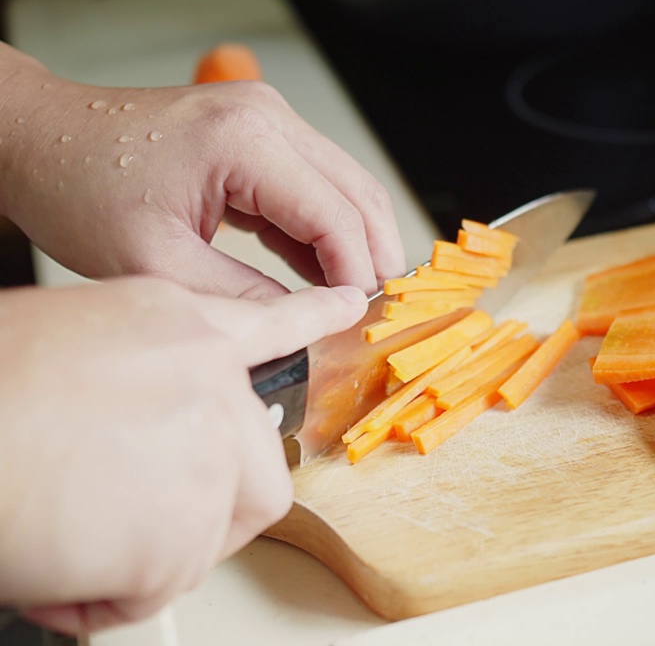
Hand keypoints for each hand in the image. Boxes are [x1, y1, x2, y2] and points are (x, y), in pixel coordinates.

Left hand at [0, 42, 404, 296]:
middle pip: (358, 192)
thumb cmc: (78, 185)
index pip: (334, 214)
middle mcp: (266, 116)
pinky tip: (319, 269)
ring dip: (354, 240)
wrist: (40, 138)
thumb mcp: (156, 261)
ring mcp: (267, 117)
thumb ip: (242, 295)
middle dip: (374, 254)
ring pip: (345, 184)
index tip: (357, 318)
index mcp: (244, 140)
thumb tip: (306, 321)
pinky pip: (314, 181)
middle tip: (376, 309)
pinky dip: (323, 226)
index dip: (355, 272)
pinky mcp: (259, 129)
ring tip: (352, 296)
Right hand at [0, 277, 365, 633]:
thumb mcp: (62, 338)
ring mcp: (209, 451)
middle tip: (142, 516)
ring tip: (83, 541)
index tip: (348, 308)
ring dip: (157, 549)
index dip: (310, 320)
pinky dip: (107, 594)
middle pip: (259, 456)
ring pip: (220, 526)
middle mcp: (206, 380)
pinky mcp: (188, 527)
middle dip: (212, 498)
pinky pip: (166, 583)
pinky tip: (58, 567)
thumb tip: (138, 417)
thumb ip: (134, 371)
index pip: (267, 322)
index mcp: (169, 322)